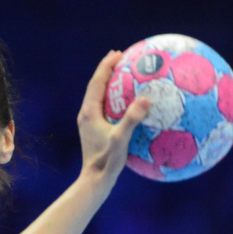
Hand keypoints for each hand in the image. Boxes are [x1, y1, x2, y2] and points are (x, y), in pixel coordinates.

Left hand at [76, 50, 149, 188]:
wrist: (94, 180)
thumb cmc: (107, 161)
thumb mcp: (121, 139)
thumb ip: (132, 119)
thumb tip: (146, 98)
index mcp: (89, 112)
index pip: (97, 82)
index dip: (106, 66)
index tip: (118, 53)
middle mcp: (86, 114)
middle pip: (96, 85)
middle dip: (107, 70)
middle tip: (121, 57)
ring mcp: (89, 123)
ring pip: (99, 96)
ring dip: (110, 83)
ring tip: (124, 74)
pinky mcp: (94, 131)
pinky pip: (105, 108)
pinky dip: (115, 99)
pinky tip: (128, 103)